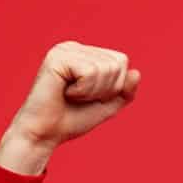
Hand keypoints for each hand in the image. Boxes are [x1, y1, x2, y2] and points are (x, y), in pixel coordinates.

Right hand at [5, 41, 140, 148]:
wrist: (45, 134)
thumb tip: (137, 72)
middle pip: (116, 63)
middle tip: (80, 98)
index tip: (91, 97)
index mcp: (85, 54)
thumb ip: (125, 91)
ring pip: (105, 68)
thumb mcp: (107, 106)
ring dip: (92, 92)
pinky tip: (66, 93)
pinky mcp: (57, 58)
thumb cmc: (72, 119)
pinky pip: (90, 72)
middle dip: (105, 89)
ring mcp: (64, 50)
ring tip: (72, 96)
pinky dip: (83, 91)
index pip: (121, 61)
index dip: (114, 86)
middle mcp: (74, 47)